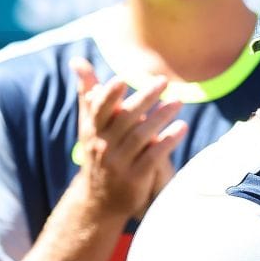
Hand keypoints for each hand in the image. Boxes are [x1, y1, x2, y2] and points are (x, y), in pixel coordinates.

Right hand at [70, 58, 187, 220]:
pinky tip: (182, 127)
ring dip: (161, 117)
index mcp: (92, 130)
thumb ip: (89, 93)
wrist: (100, 200)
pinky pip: (154, 156)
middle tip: (163, 81)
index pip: (99, 109)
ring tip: (178, 101)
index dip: (109, 95)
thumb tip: (77, 61)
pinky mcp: (135, 178)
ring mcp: (119, 163)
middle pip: (125, 119)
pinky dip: (168, 141)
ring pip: (141, 136)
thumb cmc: (100, 152)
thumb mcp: (91, 125)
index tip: (122, 80)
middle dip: (144, 98)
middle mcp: (103, 145)